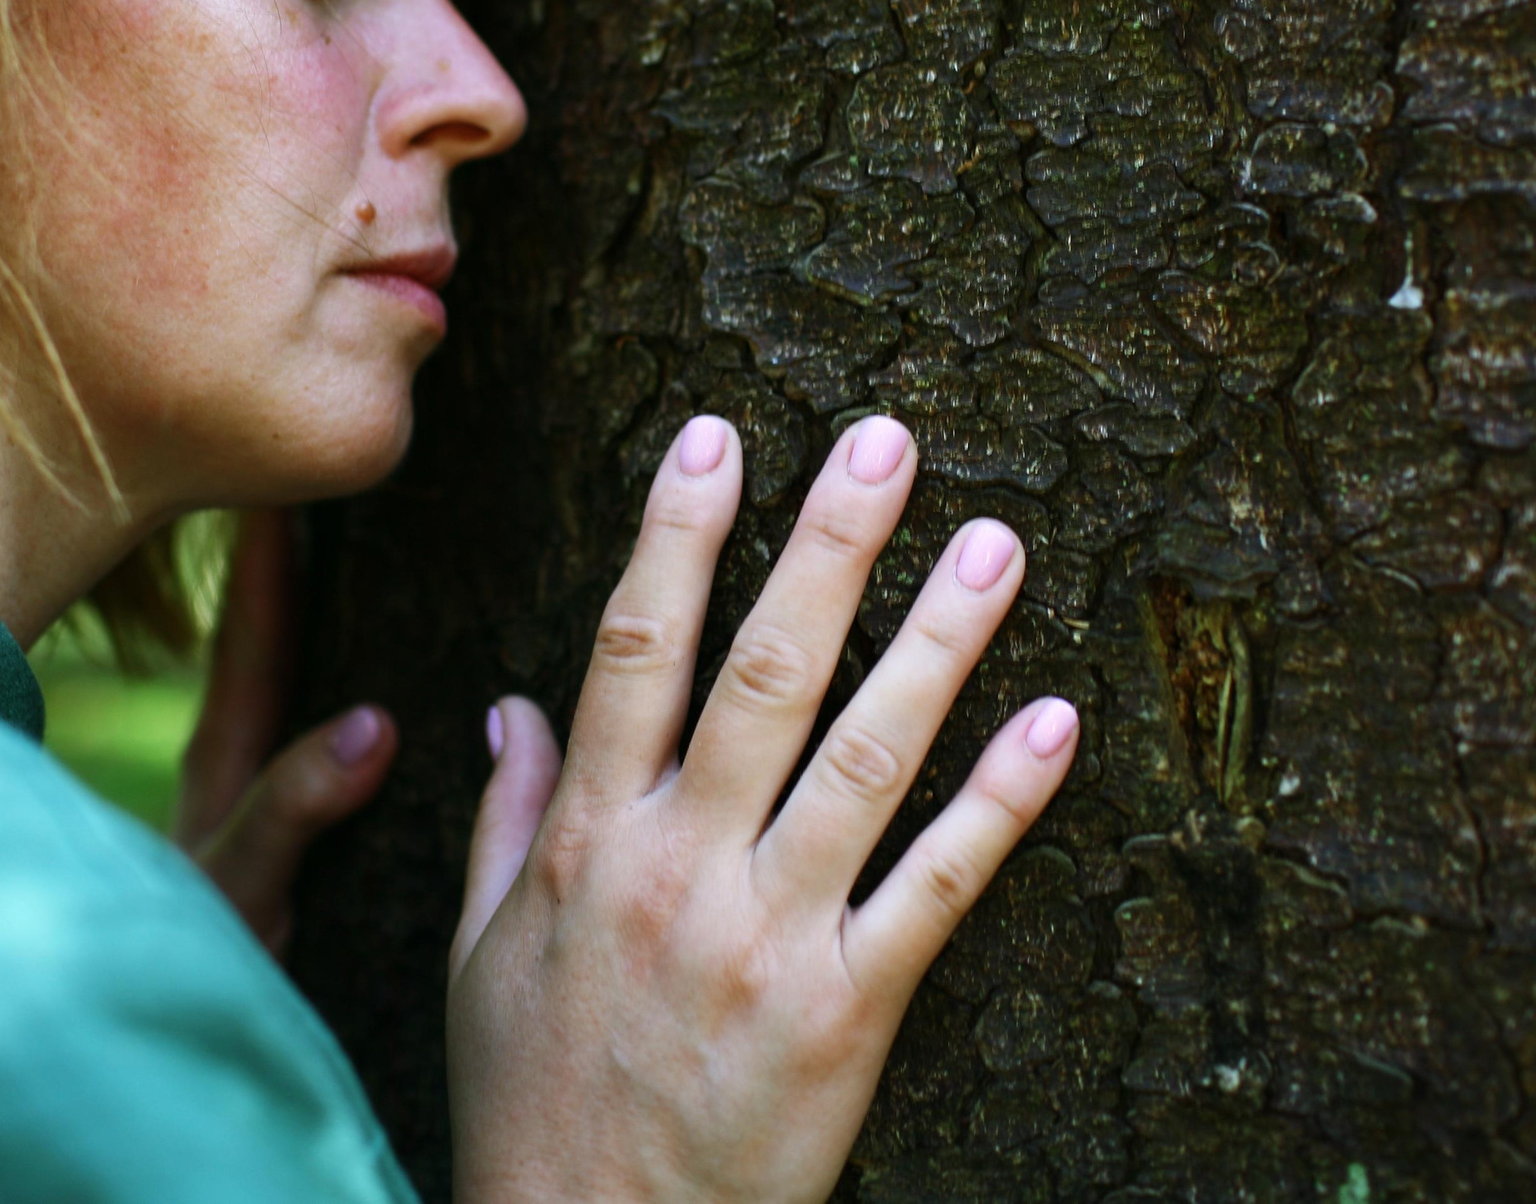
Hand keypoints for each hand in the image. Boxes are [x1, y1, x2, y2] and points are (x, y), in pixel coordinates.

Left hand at [172, 510, 394, 952]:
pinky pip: (301, 733)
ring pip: (285, 684)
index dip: (274, 551)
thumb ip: (291, 810)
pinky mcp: (270, 838)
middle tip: (336, 473)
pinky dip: (336, 688)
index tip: (300, 468)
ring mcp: (247, 801)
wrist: (148, 1058)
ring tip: (368, 545)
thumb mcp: (243, 893)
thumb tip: (372, 723)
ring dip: (318, 621)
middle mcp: (232, 768)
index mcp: (221, 763)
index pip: (254, 633)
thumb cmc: (185, 978)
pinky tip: (387, 675)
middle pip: (270, 641)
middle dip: (300, 561)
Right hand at [446, 416, 1077, 1203]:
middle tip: (888, 438)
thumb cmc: (533, 1099)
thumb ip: (506, 821)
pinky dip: (1001, 802)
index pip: (633, 652)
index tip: (718, 437)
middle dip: (827, 546)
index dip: (678, 536)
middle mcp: (683, 869)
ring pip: (866, 757)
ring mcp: (771, 938)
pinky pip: (938, 887)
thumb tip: (507, 705)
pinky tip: (1055, 720)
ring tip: (993, 542)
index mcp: (593, 843)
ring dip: (936, 641)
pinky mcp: (849, 1012)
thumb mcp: (481, 955)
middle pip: (764, 674)